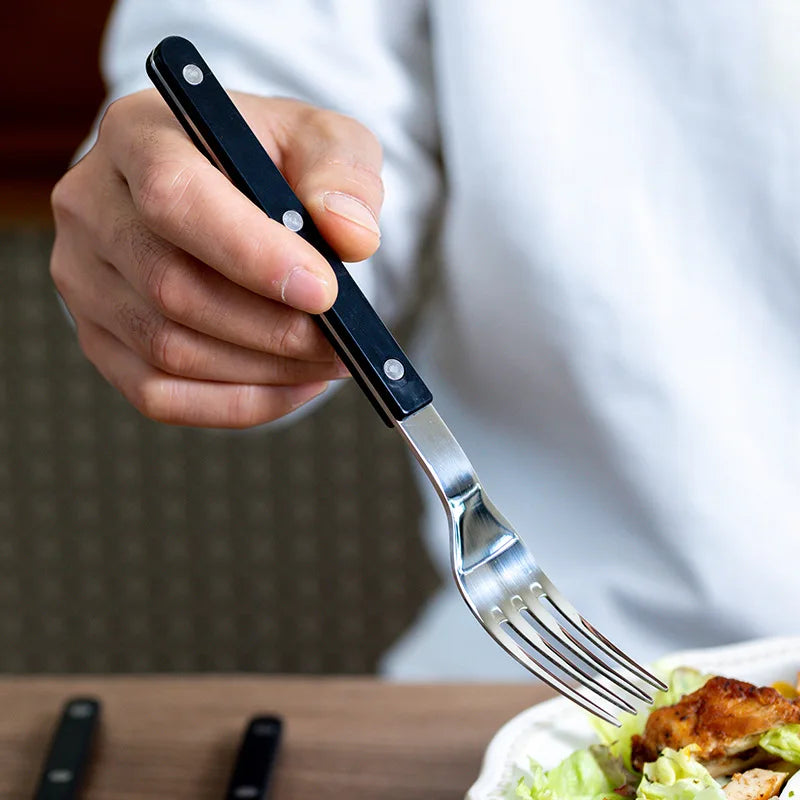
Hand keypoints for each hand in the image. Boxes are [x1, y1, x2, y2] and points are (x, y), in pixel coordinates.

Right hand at [51, 89, 382, 426]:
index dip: (249, 253)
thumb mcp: (321, 140)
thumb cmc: (272, 162)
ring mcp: (84, 279)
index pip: (174, 197)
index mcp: (138, 134)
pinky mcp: (99, 337)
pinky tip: (293, 385)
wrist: (226, 191)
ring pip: (168, 350)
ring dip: (264, 370)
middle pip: (171, 287)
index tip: (322, 291)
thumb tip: (352, 237)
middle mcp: (92, 206)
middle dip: (272, 327)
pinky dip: (237, 403)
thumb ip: (343, 173)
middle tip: (340, 341)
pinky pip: (158, 396)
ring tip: (329, 361)